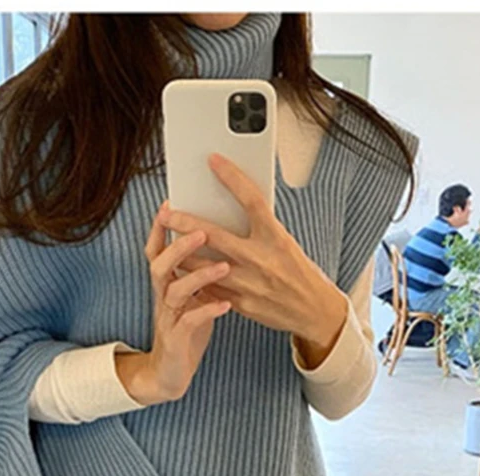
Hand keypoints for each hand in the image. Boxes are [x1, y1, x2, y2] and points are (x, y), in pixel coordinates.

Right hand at [119, 200, 232, 403]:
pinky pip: (189, 322)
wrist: (171, 372)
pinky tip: (226, 306)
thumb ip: (199, 272)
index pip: (157, 250)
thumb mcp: (192, 296)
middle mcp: (162, 297)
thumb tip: (220, 241)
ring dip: (198, 276)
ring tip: (223, 266)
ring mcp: (167, 318)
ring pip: (175, 291)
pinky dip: (207, 311)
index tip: (169, 204)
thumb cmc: (187, 329)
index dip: (159, 228)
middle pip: (160, 264)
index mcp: (166, 283)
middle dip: (179, 246)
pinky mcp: (177, 339)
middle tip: (201, 231)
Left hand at [157, 152, 345, 345]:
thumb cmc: (298, 272)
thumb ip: (260, 229)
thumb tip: (232, 208)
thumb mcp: (285, 243)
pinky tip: (182, 272)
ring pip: (203, 267)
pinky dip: (195, 280)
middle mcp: (261, 259)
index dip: (232, 178)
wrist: (313, 311)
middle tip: (166, 214)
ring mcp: (249, 284)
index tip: (213, 161)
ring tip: (166, 245)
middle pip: (214, 236)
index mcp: (276, 238)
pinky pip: (210, 290)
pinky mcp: (241, 304)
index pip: (251, 200)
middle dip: (185, 223)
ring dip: (181, 255)